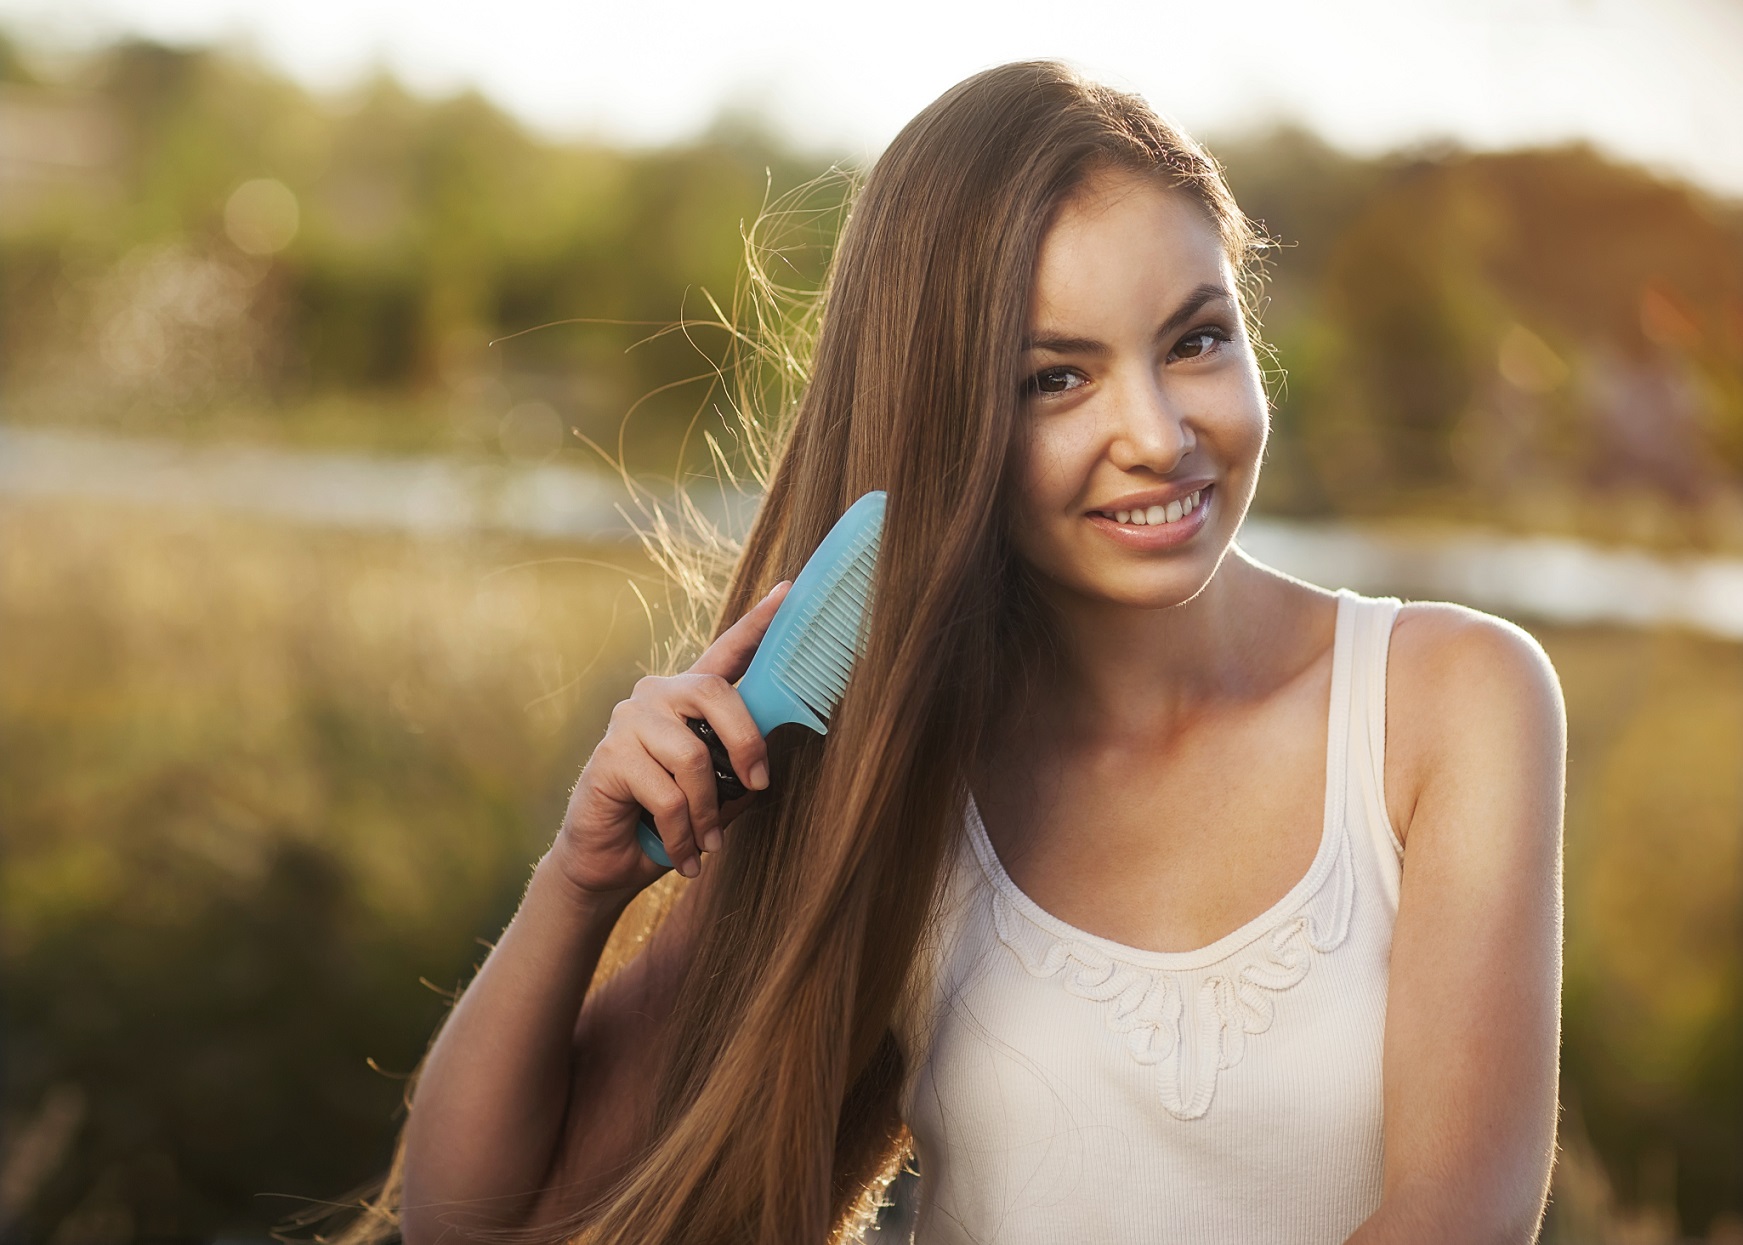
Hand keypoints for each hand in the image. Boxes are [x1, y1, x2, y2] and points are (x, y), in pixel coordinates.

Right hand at [552, 581, 791, 895]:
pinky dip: (684, 834)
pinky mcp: (610, 755)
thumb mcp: (716, 789)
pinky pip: (666, 794)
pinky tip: (686, 857)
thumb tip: (768, 762)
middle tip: (758, 787)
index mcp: (688, 697)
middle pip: (715, 693)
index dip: (759, 623)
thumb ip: (738, 764)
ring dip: (709, 812)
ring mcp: (629, 720)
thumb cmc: (669, 821)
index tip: (789, 591)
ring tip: (710, 844)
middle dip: (746, 744)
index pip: (727, 651)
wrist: (608, 860)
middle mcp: (657, 695)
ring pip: (692, 757)